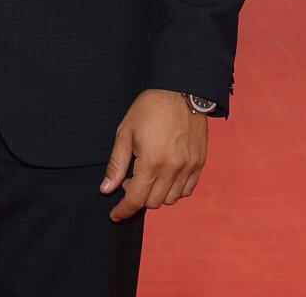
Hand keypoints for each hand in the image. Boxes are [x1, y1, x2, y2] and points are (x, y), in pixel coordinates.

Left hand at [99, 90, 208, 221]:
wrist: (180, 90)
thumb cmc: (149, 108)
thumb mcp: (125, 133)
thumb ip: (116, 164)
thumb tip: (106, 189)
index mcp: (152, 162)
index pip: (136, 199)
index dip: (123, 210)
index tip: (115, 215)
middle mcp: (173, 169)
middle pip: (154, 202)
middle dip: (138, 198)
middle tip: (131, 181)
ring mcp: (189, 167)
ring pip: (171, 199)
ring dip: (157, 195)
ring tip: (148, 176)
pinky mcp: (199, 162)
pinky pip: (187, 189)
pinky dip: (174, 190)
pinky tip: (165, 176)